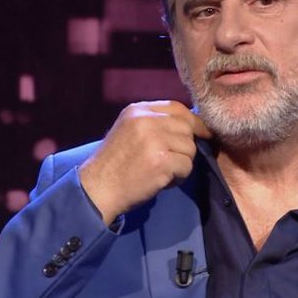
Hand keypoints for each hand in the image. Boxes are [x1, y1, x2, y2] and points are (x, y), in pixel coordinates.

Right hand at [78, 101, 211, 224]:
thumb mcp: (129, 131)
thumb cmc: (114, 164)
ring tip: (163, 171)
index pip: (176, 107)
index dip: (192, 121)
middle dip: (186, 145)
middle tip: (172, 160)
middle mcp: (146, 120)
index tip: (200, 132)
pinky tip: (163, 180)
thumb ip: (154, 123)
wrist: (96, 189)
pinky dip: (179, 177)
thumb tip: (190, 126)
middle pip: (187, 126)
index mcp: (137, 110)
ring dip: (182, 163)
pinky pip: (187, 166)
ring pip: (190, 148)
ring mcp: (154, 140)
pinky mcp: (161, 161)